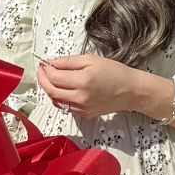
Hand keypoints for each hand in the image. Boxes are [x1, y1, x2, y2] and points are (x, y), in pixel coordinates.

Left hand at [39, 55, 158, 120]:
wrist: (131, 91)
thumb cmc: (115, 72)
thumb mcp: (92, 60)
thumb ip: (69, 62)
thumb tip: (51, 63)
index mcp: (82, 81)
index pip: (54, 77)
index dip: (45, 70)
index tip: (44, 64)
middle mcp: (80, 97)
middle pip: (51, 90)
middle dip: (43, 80)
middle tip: (43, 71)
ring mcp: (81, 108)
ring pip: (56, 100)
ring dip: (50, 89)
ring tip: (52, 79)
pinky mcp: (84, 114)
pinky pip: (65, 106)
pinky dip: (60, 97)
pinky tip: (63, 89)